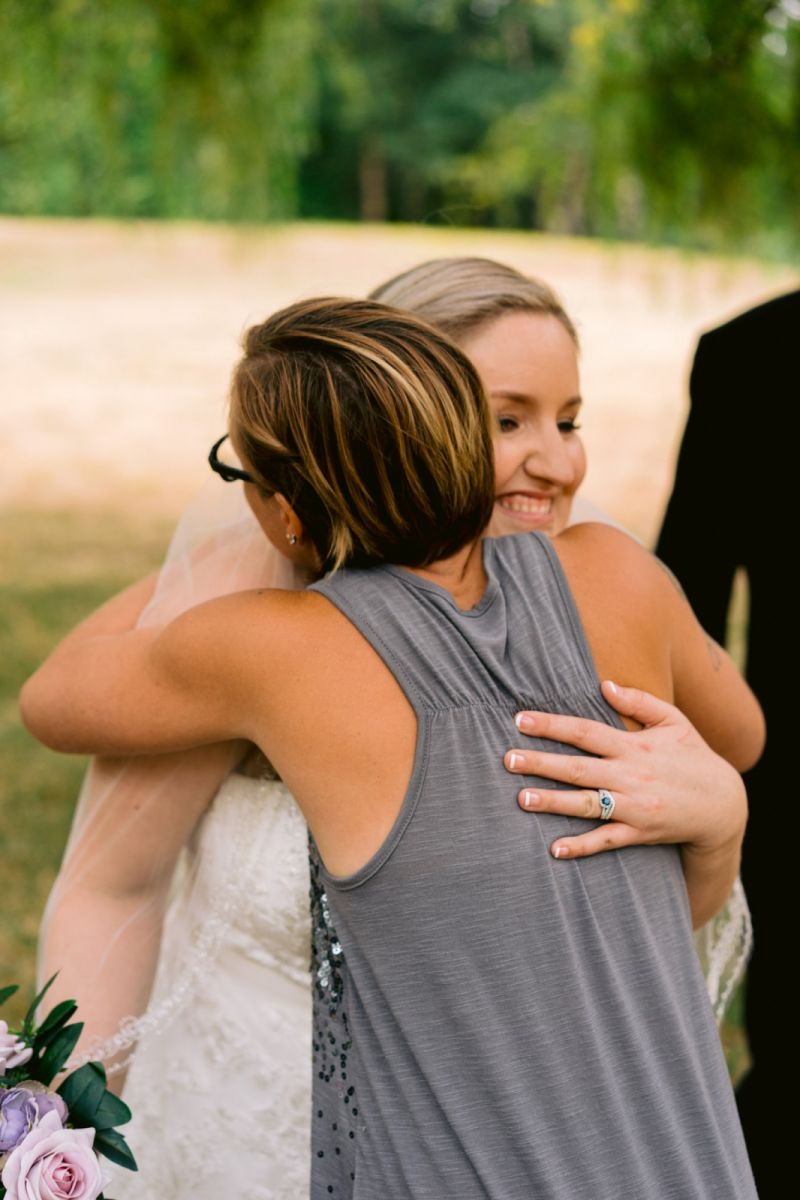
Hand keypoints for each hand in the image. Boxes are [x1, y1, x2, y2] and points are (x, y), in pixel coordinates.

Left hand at [504, 680, 746, 860]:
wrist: (724, 805)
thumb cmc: (693, 757)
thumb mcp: (674, 721)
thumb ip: (639, 701)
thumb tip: (604, 683)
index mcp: (634, 745)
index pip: (585, 731)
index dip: (552, 724)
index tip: (520, 719)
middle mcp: (630, 775)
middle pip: (578, 767)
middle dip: (541, 762)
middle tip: (507, 759)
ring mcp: (634, 806)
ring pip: (587, 804)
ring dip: (553, 802)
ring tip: (521, 798)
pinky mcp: (639, 833)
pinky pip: (606, 840)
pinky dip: (582, 846)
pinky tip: (554, 848)